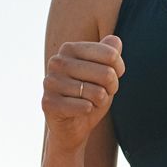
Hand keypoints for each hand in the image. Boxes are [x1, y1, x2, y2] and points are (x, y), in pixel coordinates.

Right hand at [42, 35, 124, 152]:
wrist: (71, 126)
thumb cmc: (90, 95)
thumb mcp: (104, 71)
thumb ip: (110, 53)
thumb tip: (115, 40)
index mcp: (69, 48)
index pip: (110, 54)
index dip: (118, 70)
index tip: (112, 77)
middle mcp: (57, 62)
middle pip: (106, 74)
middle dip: (111, 88)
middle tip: (103, 93)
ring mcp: (50, 82)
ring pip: (97, 93)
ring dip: (100, 102)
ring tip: (90, 102)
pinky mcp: (48, 103)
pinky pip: (85, 107)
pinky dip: (89, 111)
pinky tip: (81, 111)